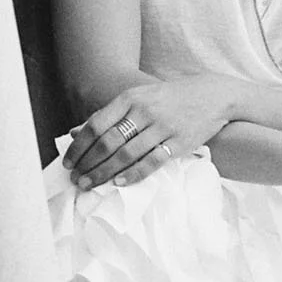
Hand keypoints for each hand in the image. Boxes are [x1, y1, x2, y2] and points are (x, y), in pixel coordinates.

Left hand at [64, 77, 237, 188]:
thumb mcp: (138, 97)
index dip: (79, 146)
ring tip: (90, 185)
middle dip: (88, 164)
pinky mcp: (179, 142)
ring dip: (104, 173)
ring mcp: (162, 126)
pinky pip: (151, 162)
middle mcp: (144, 111)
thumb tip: (77, 132)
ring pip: (126, 154)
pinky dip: (132, 174)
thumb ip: (109, 115)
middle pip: (108, 142)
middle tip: (76, 179)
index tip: (68, 162)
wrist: (213, 96)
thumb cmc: (168, 99)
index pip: (97, 124)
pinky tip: (118, 183)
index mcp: (130, 98)